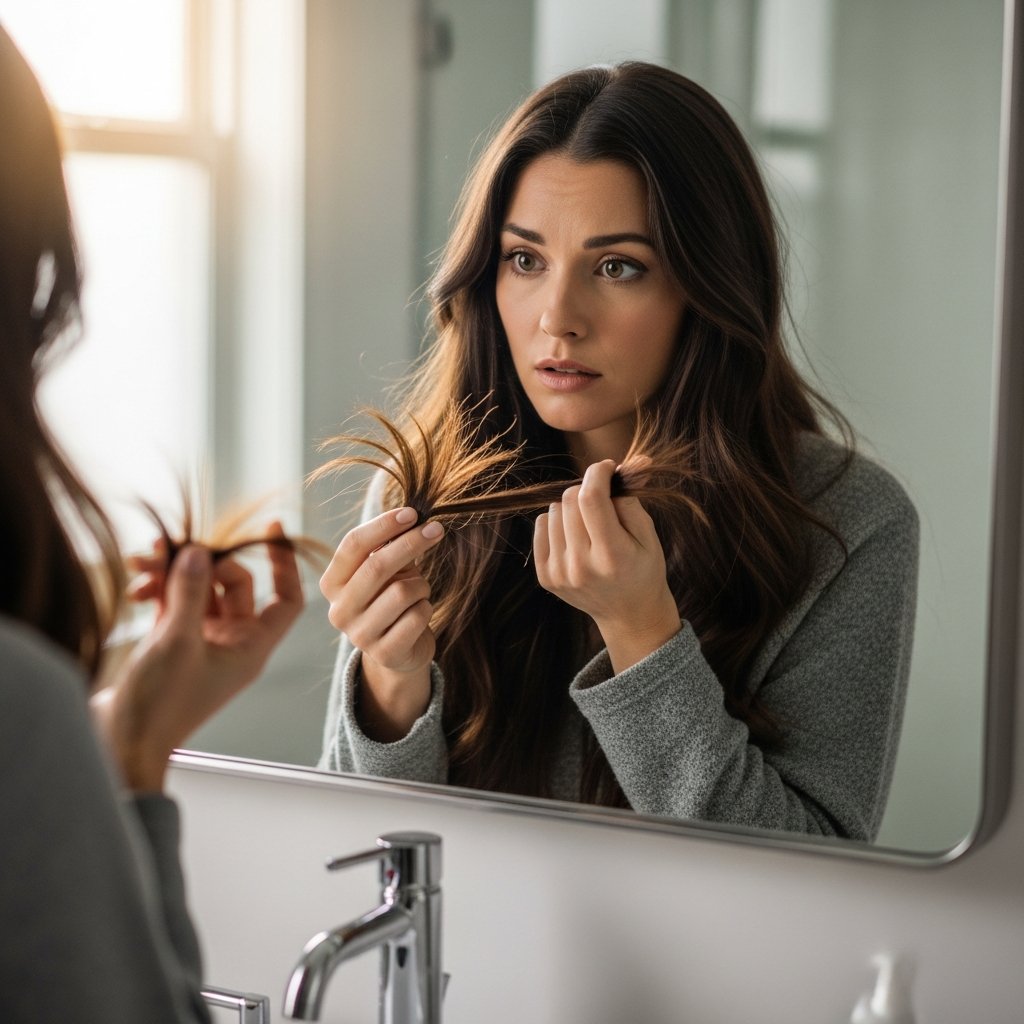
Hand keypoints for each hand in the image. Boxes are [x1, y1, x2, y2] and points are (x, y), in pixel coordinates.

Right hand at [91, 523, 303, 790]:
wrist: (121, 743)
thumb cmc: (160, 703)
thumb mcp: (178, 641)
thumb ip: (191, 592)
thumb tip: (201, 551)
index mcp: (251, 647)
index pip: (287, 600)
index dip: (285, 564)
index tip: (273, 530)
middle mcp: (232, 642)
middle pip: (235, 584)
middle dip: (206, 563)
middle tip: (174, 553)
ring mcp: (202, 640)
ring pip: (199, 589)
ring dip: (173, 572)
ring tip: (142, 562)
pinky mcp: (172, 639)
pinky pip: (174, 600)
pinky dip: (159, 588)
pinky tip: (136, 585)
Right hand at [319, 507, 444, 739]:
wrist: (399, 650)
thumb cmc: (390, 599)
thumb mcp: (386, 571)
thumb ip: (390, 546)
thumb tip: (412, 517)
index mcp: (332, 584)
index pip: (353, 545)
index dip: (383, 526)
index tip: (412, 513)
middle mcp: (339, 610)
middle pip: (377, 566)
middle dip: (411, 543)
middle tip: (436, 529)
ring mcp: (360, 635)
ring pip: (402, 591)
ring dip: (421, 584)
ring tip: (420, 590)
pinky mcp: (385, 653)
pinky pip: (417, 616)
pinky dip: (426, 607)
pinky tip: (420, 612)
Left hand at [534, 460, 681, 674]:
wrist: (629, 615)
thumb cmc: (643, 570)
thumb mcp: (649, 536)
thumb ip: (632, 499)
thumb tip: (629, 462)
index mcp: (611, 555)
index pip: (591, 499)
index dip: (597, 473)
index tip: (607, 467)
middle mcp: (581, 566)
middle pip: (570, 500)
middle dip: (587, 489)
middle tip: (602, 499)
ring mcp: (559, 573)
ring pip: (554, 510)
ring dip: (572, 507)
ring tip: (590, 524)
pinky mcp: (546, 577)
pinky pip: (541, 526)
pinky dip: (557, 522)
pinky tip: (575, 535)